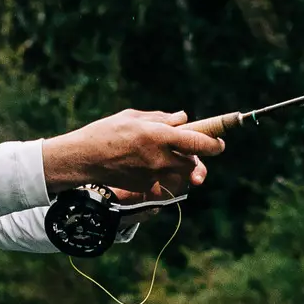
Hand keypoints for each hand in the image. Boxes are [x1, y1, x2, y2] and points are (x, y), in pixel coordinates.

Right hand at [41, 109, 223, 198]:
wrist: (84, 159)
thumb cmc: (106, 132)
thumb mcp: (133, 116)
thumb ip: (161, 118)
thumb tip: (183, 119)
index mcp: (159, 136)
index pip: (198, 143)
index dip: (213, 144)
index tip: (219, 144)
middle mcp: (160, 158)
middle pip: (193, 164)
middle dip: (196, 160)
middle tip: (194, 154)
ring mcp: (153, 175)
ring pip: (179, 175)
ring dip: (180, 168)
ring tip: (168, 158)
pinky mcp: (145, 187)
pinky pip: (163, 181)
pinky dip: (161, 175)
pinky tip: (147, 166)